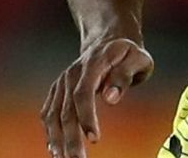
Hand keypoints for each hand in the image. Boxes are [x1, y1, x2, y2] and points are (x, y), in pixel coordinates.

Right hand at [40, 37, 154, 157]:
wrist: (109, 40)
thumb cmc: (127, 54)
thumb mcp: (138, 58)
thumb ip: (125, 75)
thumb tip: (111, 98)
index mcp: (93, 63)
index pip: (83, 92)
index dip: (86, 116)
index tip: (94, 138)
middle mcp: (72, 73)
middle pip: (66, 109)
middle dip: (70, 138)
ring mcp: (62, 82)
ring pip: (54, 115)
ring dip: (57, 140)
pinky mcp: (58, 90)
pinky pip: (49, 113)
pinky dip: (50, 132)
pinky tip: (55, 150)